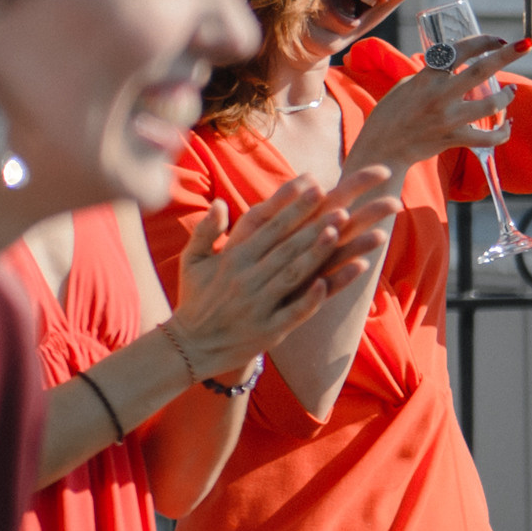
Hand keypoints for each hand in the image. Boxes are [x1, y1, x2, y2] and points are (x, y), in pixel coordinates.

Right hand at [166, 170, 401, 379]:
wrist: (191, 346)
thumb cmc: (197, 298)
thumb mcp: (194, 261)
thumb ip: (207, 230)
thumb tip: (220, 202)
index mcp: (233, 257)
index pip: (267, 225)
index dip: (291, 204)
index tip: (313, 183)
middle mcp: (246, 278)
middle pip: (286, 245)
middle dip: (312, 223)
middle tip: (340, 202)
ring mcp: (259, 304)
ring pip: (293, 273)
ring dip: (317, 252)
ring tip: (339, 232)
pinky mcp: (270, 330)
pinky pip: (296, 311)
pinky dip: (312, 297)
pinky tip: (330, 282)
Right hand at [347, 36, 530, 180]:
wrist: (383, 147)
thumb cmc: (392, 113)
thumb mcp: (408, 84)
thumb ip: (432, 74)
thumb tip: (454, 63)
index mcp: (426, 77)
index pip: (459, 50)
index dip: (481, 41)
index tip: (497, 39)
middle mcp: (439, 95)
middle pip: (480, 70)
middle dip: (506, 55)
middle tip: (525, 45)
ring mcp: (448, 118)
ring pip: (490, 105)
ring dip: (506, 96)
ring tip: (511, 90)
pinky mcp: (454, 138)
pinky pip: (487, 138)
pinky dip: (502, 132)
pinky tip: (507, 125)